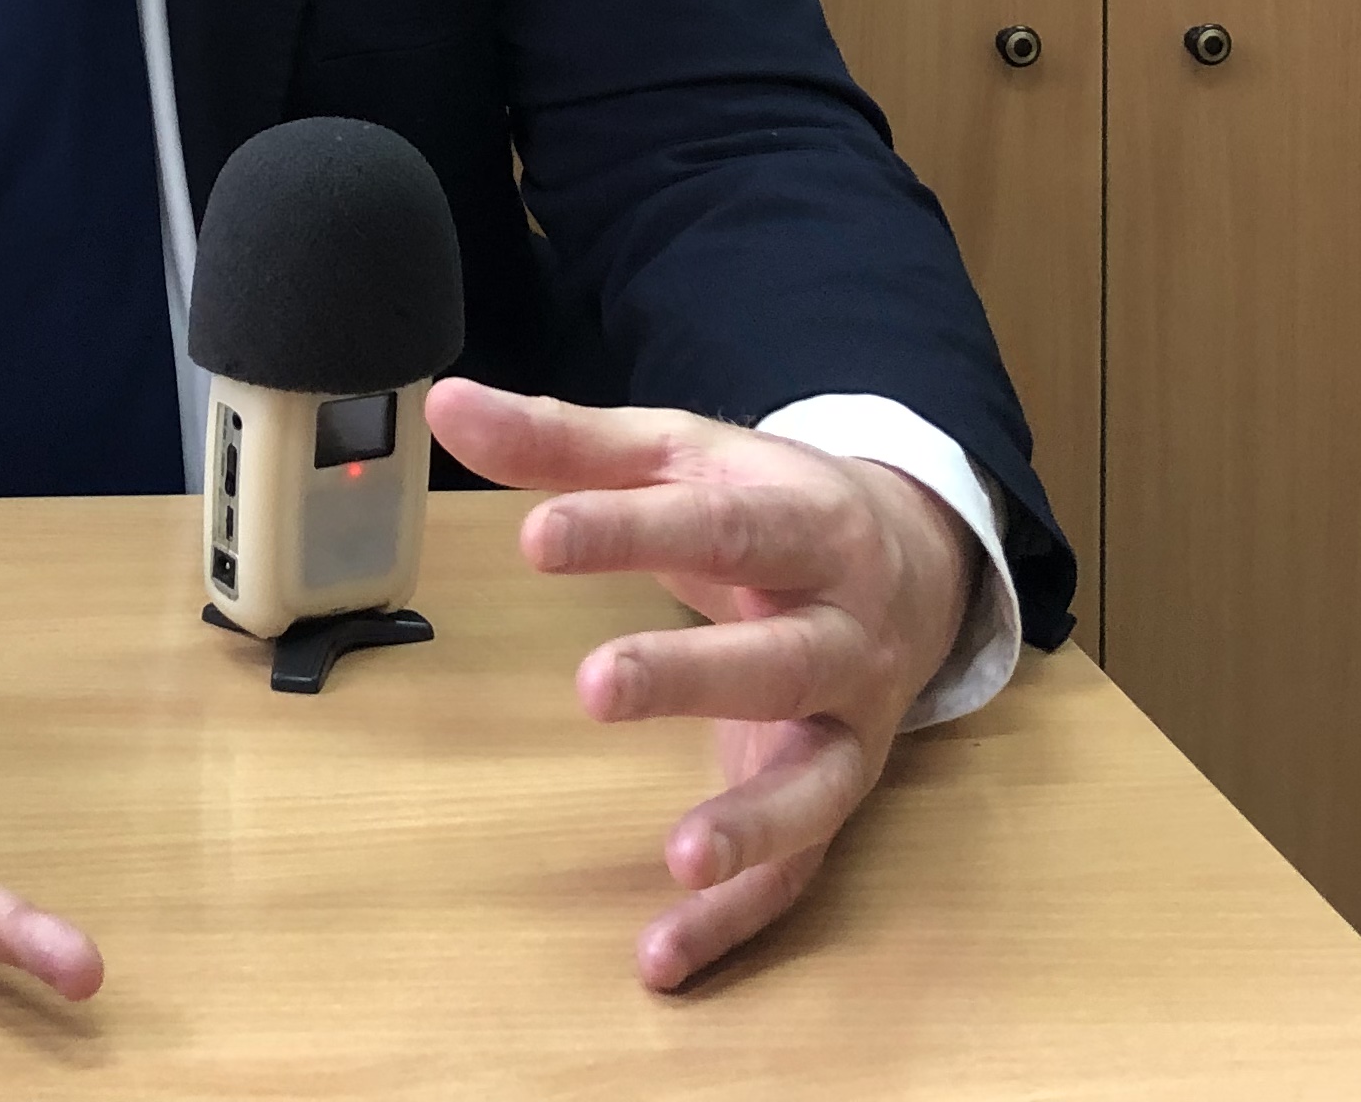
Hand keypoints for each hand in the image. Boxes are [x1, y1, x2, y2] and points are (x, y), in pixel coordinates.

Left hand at [424, 380, 980, 992]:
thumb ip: (563, 441)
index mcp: (808, 523)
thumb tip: (446, 405)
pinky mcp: (839, 793)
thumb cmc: (766, 499)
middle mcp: (847, 629)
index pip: (718, 525)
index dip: (627, 531)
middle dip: (694, 676)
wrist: (915, 552)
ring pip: (818, 783)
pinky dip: (736, 921)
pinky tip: (660, 956)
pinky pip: (799, 874)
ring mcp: (853, 723)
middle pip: (782, 659)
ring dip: (754, 825)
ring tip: (680, 859)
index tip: (537, 536)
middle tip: (597, 686)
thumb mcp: (677, 452)